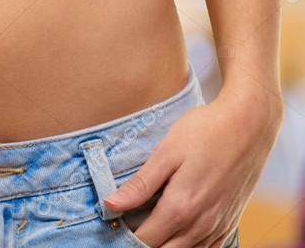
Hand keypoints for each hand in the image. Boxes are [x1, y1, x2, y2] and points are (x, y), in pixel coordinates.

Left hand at [104, 83, 282, 247]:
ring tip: (148, 224)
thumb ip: (140, 185)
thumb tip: (110, 205)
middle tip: (128, 224)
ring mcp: (219, 226)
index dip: (124, 236)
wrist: (250, 124)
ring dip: (164, 245)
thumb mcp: (166, 153)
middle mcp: (202, 224)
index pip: (145, 241)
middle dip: (142, 243)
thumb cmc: (205, 132)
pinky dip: (187, 245)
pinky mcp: (230, 222)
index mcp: (181, 207)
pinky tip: (175, 230)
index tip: (113, 222)